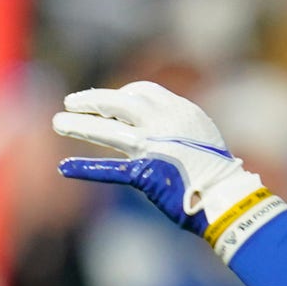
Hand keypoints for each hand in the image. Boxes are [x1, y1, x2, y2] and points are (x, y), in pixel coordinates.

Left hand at [53, 81, 286, 260]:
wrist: (228, 195)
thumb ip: (174, 126)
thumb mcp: (200, 135)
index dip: (120, 94)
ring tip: (58, 122)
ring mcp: (156, 147)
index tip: (107, 103)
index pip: (143, 90)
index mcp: (182, 110)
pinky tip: (66, 166)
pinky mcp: (147, 173)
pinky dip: (87, 168)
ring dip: (80, 125)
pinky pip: (112, 168)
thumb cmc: (215, 170)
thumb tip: (148, 126)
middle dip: (93, 100)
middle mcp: (167, 122)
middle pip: (120, 101)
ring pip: (109, 129)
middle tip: (72, 102)